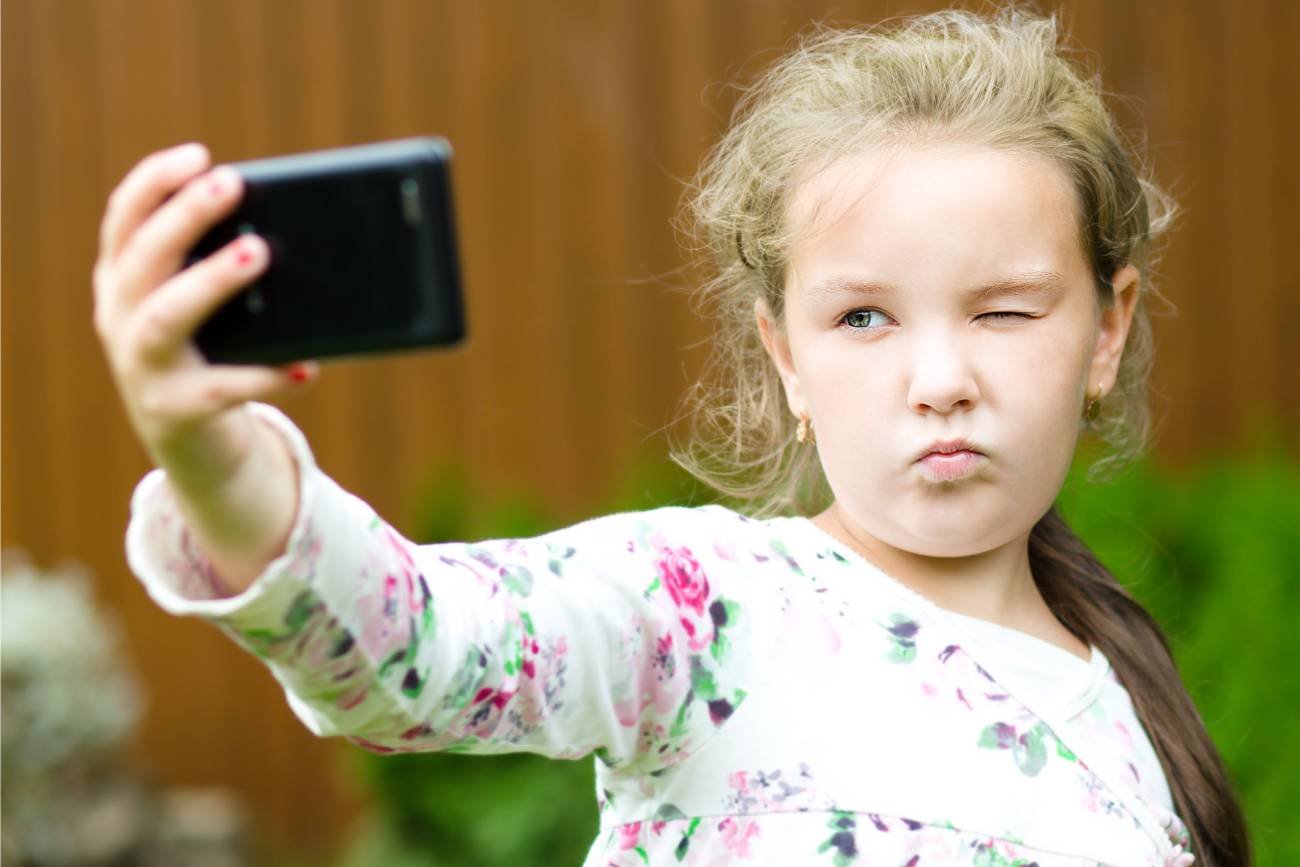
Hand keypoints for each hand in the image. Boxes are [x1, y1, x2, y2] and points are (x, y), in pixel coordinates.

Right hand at [93, 142, 317, 476]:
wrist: (197, 450)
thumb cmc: (213, 357)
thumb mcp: (207, 311)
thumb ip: (227, 270)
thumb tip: (298, 227)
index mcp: (124, 282)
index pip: (125, 219)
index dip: (156, 182)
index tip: (199, 155)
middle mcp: (120, 319)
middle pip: (143, 257)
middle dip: (184, 214)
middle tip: (231, 183)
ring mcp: (141, 367)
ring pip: (166, 317)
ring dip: (210, 279)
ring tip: (258, 251)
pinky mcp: (176, 412)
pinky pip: (224, 389)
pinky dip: (266, 375)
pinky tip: (305, 366)